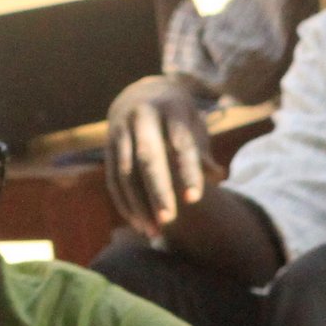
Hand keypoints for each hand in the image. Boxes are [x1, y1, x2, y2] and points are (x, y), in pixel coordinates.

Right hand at [105, 76, 214, 236]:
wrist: (142, 93)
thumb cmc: (179, 117)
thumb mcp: (194, 125)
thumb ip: (203, 151)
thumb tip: (219, 174)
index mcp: (170, 107)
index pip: (180, 143)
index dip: (187, 171)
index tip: (195, 200)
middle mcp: (141, 116)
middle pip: (147, 157)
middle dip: (157, 190)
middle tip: (169, 220)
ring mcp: (120, 130)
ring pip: (125, 170)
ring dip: (138, 203)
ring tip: (154, 232)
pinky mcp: (107, 145)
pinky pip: (112, 178)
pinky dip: (124, 202)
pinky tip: (138, 223)